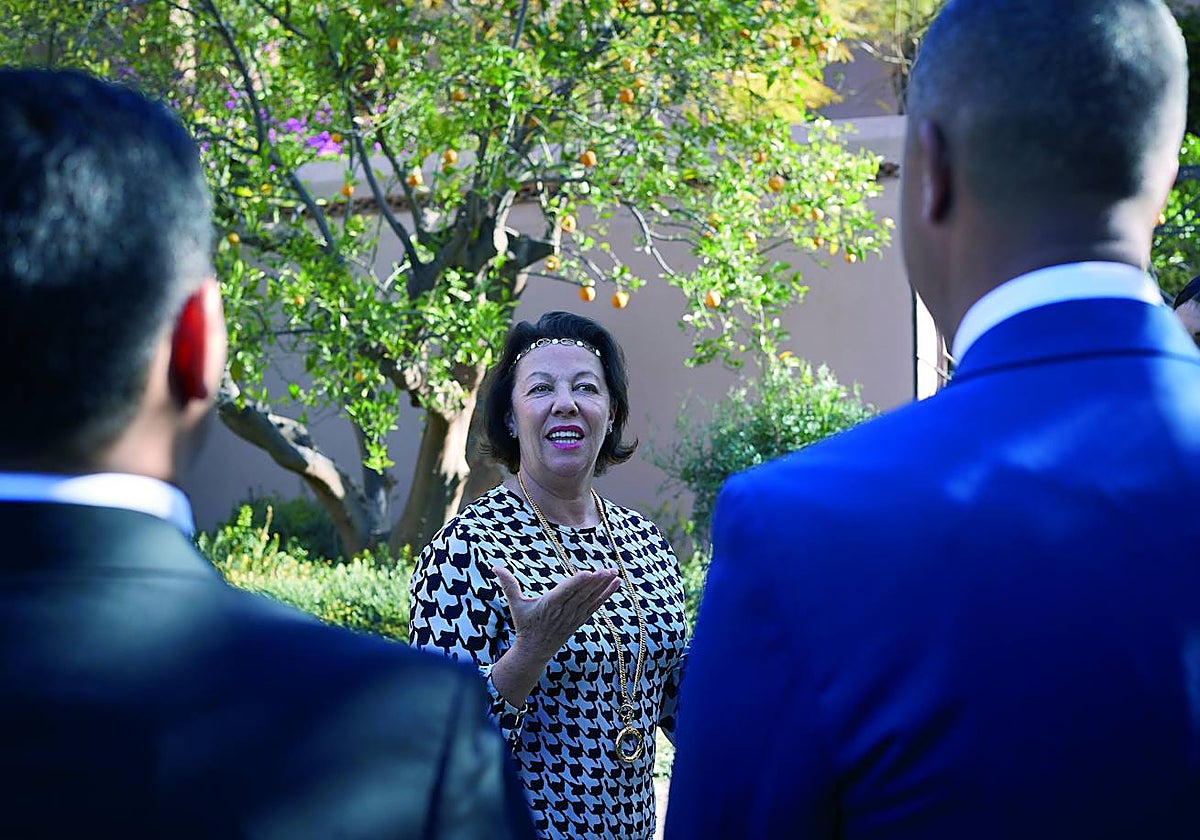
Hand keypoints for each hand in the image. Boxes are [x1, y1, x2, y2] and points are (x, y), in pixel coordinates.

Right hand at [492, 565, 620, 659]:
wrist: (534, 651)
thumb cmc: (524, 625)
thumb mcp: (515, 605)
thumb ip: (508, 585)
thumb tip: (495, 567)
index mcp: (549, 605)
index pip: (565, 592)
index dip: (577, 583)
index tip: (588, 573)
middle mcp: (563, 611)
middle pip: (582, 594)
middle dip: (596, 582)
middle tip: (608, 569)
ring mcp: (574, 616)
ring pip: (591, 599)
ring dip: (604, 586)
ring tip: (614, 573)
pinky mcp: (580, 620)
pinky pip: (595, 606)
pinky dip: (606, 595)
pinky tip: (615, 584)